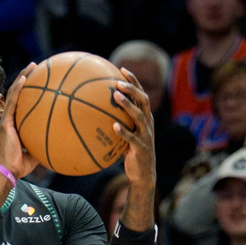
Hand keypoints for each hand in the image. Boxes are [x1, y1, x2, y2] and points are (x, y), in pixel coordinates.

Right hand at [0, 63, 39, 180]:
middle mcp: (10, 119)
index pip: (22, 103)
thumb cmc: (21, 166)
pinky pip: (12, 102)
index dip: (30, 91)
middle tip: (37, 67)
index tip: (40, 80)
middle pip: (18, 94)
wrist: (9, 172)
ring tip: (32, 66)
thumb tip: (60, 141)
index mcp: (16, 124)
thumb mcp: (37, 152)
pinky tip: (24, 78)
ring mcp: (7, 119)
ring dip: (22, 78)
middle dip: (26, 78)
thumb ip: (44, 142)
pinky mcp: (5, 122)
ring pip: (14, 94)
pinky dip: (17, 89)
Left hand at [113, 69, 155, 191]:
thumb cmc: (131, 153)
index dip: (134, 81)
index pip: (141, 94)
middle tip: (118, 82)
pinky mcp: (141, 148)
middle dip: (132, 89)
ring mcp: (146, 135)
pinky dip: (124, 132)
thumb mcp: (126, 136)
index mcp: (146, 118)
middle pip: (143, 100)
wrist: (143, 175)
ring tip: (116, 97)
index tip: (122, 69)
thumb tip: (97, 115)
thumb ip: (119, 123)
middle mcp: (148, 124)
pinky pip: (132, 138)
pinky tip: (114, 126)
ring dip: (128, 105)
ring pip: (139, 116)